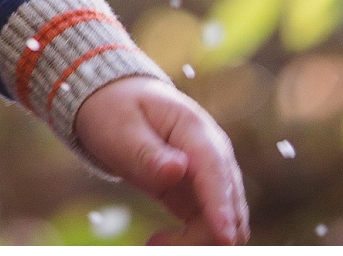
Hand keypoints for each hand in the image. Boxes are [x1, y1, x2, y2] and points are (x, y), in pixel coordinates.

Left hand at [73, 77, 248, 244]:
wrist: (115, 101)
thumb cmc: (116, 110)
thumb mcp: (121, 128)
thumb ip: (148, 153)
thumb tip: (179, 169)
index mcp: (194, 127)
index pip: (214, 170)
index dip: (221, 205)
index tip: (224, 238)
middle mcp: (213, 152)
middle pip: (228, 204)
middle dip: (204, 235)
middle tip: (155, 244)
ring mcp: (212, 175)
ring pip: (225, 223)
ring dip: (196, 242)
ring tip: (153, 243)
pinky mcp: (203, 194)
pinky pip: (210, 227)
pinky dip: (191, 241)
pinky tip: (159, 239)